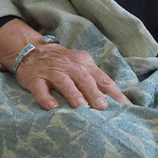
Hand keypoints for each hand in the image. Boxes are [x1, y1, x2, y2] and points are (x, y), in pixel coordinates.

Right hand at [16, 42, 131, 111]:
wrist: (32, 50)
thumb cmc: (63, 64)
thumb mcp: (81, 67)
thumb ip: (96, 82)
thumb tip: (117, 101)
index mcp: (85, 64)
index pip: (102, 79)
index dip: (114, 93)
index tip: (125, 107)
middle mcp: (70, 66)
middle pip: (84, 79)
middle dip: (94, 93)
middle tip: (102, 107)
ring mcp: (51, 72)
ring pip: (64, 81)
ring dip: (73, 93)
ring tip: (81, 106)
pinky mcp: (35, 79)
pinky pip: (40, 88)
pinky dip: (46, 98)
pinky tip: (52, 107)